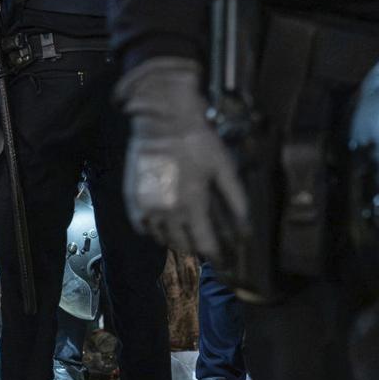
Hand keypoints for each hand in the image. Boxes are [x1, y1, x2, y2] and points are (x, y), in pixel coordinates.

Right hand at [116, 57, 249, 263]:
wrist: (161, 119)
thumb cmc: (196, 141)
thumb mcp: (224, 167)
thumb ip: (236, 200)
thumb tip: (246, 227)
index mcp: (193, 206)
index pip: (205, 245)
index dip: (216, 256)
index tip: (222, 260)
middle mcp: (168, 213)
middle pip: (182, 245)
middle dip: (195, 250)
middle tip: (203, 247)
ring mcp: (147, 207)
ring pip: (161, 238)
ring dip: (174, 241)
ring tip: (184, 236)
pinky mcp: (133, 198)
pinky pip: (141, 226)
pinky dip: (152, 230)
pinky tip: (162, 224)